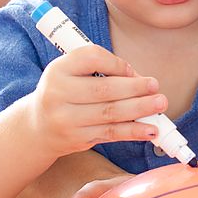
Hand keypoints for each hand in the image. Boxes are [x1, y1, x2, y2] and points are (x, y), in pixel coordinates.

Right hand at [24, 44, 166, 158]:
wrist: (38, 127)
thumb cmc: (65, 92)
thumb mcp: (73, 72)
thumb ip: (103, 69)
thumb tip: (140, 79)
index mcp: (58, 70)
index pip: (92, 59)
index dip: (117, 63)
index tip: (133, 70)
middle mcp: (58, 94)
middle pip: (104, 89)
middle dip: (135, 88)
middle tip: (155, 86)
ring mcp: (66, 120)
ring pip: (110, 113)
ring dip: (140, 109)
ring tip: (160, 104)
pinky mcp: (78, 139)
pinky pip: (111, 134)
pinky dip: (134, 131)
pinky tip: (151, 129)